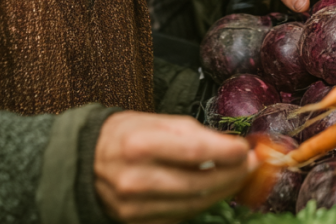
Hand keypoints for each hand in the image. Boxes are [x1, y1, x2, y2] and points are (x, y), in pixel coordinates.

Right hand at [94, 111, 254, 223]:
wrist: (86, 162)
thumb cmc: (125, 135)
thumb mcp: (154, 120)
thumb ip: (191, 132)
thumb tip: (229, 144)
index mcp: (141, 144)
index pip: (196, 151)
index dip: (227, 152)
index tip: (244, 147)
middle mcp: (138, 179)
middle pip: (200, 184)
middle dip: (233, 174)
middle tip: (250, 163)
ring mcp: (138, 207)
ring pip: (195, 205)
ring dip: (223, 191)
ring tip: (237, 175)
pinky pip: (181, 217)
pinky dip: (202, 204)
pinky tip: (212, 190)